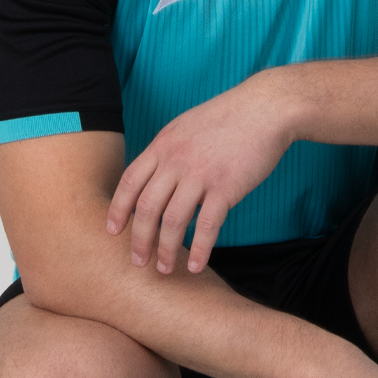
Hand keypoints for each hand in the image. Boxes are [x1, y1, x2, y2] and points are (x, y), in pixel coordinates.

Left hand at [106, 72, 295, 273]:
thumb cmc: (230, 117)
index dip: (118, 209)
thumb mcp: (187, 126)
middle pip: (147, 207)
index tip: (112, 231)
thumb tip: (158, 175)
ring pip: (173, 221)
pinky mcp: (226, 187)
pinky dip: (199, 249)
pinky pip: (207, 226)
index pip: (129, 181)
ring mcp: (200, 174)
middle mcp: (176, 161)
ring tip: (164, 269)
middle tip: (138, 261)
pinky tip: (196, 265)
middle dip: (139, 239)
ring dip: (166, 250)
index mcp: (163, 145)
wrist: (266, 109)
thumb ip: (169, 151)